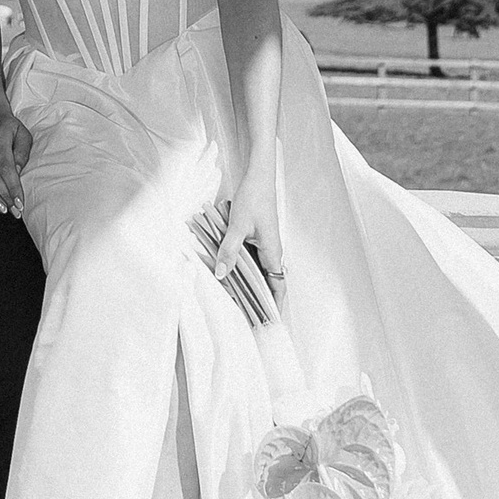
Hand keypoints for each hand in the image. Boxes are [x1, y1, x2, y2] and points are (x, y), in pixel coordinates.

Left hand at [213, 155, 285, 316]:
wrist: (258, 175)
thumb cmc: (253, 198)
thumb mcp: (237, 226)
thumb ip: (229, 251)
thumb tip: (220, 275)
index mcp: (273, 252)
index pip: (278, 286)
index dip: (275, 306)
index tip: (269, 323)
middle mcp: (272, 251)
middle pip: (267, 282)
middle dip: (259, 300)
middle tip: (246, 317)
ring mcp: (264, 244)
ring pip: (257, 271)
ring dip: (248, 284)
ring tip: (235, 300)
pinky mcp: (256, 237)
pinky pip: (250, 259)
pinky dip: (241, 268)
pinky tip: (227, 271)